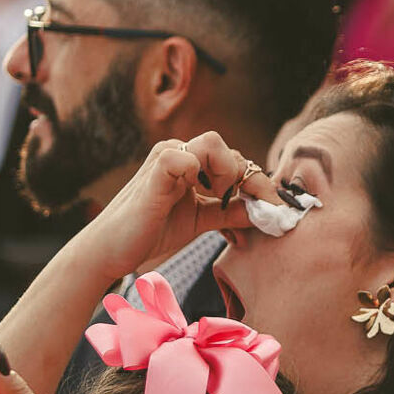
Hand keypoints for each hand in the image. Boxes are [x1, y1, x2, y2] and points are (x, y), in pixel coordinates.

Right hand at [82, 133, 283, 275]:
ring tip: (220, 201)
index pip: (235, 161)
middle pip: (229, 150)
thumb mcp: (201, 220)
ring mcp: (166, 157)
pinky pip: (182, 157)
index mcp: (190, 163)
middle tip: (255, 209)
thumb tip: (266, 212)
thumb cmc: (152, 232)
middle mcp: (179, 153)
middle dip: (250, 180)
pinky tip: (202, 195)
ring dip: (227, 173)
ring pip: (212, 143)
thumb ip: (230, 212)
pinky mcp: (154, 170)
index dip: (259, 182)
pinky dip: (199, 173)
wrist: (113, 250)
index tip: (280, 208)